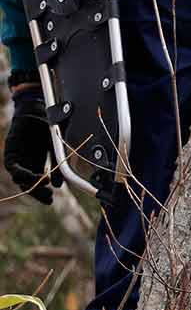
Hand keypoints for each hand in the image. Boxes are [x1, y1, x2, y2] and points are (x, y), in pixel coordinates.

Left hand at [5, 83, 53, 204]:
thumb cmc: (47, 127)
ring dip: (31, 185)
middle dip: (37, 193)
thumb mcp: (56, 149)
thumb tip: (60, 185)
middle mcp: (25, 162)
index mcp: (35, 162)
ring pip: (19, 178)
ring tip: (44, 187)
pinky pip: (14, 168)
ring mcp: (17, 158)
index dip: (42, 192)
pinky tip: (34, 177)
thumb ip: (57, 167)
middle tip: (48, 198)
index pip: (36, 182)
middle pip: (27, 183)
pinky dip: (23, 174)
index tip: (51, 199)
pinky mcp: (11, 152)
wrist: (37, 109)